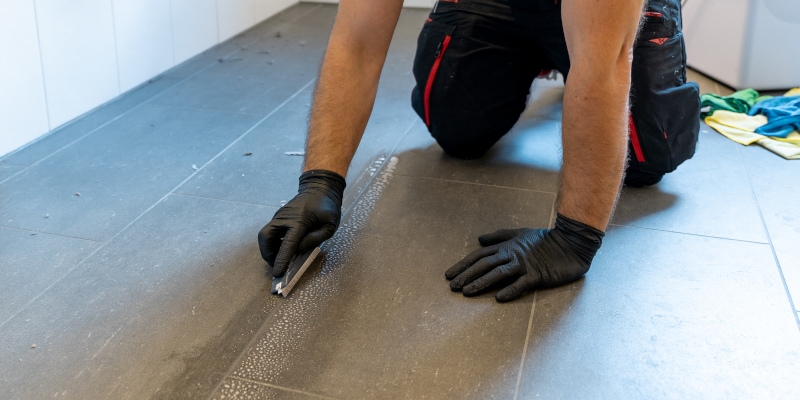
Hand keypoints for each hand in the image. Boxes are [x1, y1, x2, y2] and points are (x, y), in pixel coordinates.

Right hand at [258, 170, 345, 276]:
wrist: (320, 187)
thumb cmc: (327, 206)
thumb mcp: (330, 225)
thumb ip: (316, 238)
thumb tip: (299, 249)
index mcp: (299, 221)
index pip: (287, 244)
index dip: (282, 259)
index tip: (277, 273)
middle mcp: (284, 218)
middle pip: (265, 237)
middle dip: (268, 254)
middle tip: (276, 265)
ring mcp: (279, 216)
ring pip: (265, 235)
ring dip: (269, 249)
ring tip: (280, 258)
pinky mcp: (279, 217)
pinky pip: (271, 232)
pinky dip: (273, 242)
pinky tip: (283, 248)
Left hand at [445, 214, 603, 301]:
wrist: (571, 244)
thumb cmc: (544, 240)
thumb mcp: (520, 234)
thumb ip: (499, 236)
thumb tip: (479, 239)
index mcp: (507, 246)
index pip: (479, 255)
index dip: (463, 265)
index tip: (449, 275)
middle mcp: (512, 255)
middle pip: (484, 265)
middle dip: (466, 275)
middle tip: (452, 287)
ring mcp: (525, 265)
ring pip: (498, 274)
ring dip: (481, 283)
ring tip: (467, 292)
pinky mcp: (538, 275)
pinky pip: (522, 284)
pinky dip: (510, 290)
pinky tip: (498, 298)